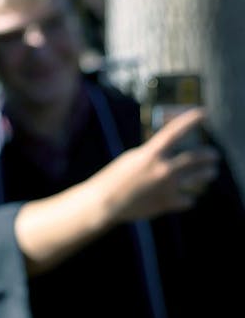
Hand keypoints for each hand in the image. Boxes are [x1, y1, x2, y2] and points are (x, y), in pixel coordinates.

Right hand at [97, 108, 219, 221]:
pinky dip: (188, 198)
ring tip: (211, 173)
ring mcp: (168, 187)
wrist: (104, 204)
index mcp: (150, 154)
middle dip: (209, 155)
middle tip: (214, 155)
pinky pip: (188, 200)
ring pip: (199, 178)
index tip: (203, 113)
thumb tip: (169, 155)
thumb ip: (152, 155)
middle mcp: (163, 169)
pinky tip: (187, 197)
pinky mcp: (168, 203)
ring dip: (207, 174)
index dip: (190, 120)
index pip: (175, 132)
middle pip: (197, 157)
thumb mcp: (131, 159)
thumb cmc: (113, 179)